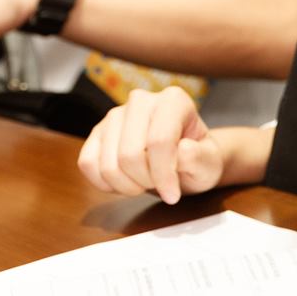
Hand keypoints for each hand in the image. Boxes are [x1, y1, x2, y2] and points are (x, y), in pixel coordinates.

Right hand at [77, 86, 225, 203]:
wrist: (183, 160)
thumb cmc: (197, 158)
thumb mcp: (209, 163)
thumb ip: (199, 158)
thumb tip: (182, 150)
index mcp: (174, 100)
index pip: (159, 141)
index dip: (163, 175)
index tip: (173, 195)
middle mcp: (141, 100)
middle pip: (129, 155)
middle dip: (145, 181)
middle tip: (159, 184)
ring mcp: (115, 115)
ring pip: (107, 163)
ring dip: (126, 185)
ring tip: (144, 182)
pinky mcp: (98, 132)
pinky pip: (87, 163)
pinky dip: (104, 183)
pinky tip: (124, 181)